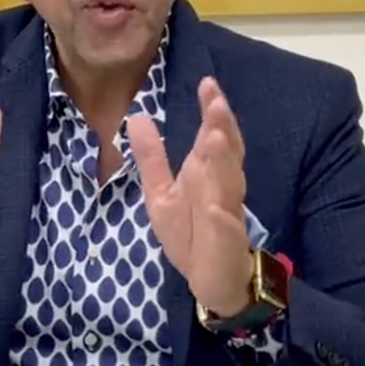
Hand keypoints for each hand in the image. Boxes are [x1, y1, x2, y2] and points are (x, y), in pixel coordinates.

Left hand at [128, 77, 252, 315]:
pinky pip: (224, 216)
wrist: (210, 282)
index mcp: (206, 172)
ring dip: (224, 155)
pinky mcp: (226, 235)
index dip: (212, 111)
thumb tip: (136, 117)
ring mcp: (226, 209)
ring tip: (216, 130)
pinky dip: (221, 203)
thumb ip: (152, 158)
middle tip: (216, 98)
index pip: (212, 134)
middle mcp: (221, 184)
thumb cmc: (191, 236)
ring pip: (229, 177)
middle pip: (226, 149)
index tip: (208, 83)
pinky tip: (215, 193)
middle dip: (222, 125)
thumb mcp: (161, 193)